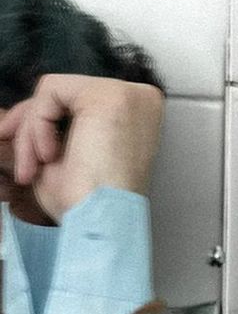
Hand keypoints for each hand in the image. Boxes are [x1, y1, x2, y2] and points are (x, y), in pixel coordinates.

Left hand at [0, 74, 164, 221]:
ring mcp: (129, 95)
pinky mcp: (110, 95)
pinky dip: (37, 124)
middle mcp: (141, 101)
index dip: (43, 124)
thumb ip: (56, 126)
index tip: (24, 152)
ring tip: (35, 167)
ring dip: (31, 131)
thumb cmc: (88, 202)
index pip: (78, 104)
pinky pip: (52, 91)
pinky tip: (48, 155)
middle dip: (30, 126)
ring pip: (54, 93)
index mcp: (138, 118)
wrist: (101, 222)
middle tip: (21, 162)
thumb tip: (22, 112)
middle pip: (65, 96)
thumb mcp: (67, 154)